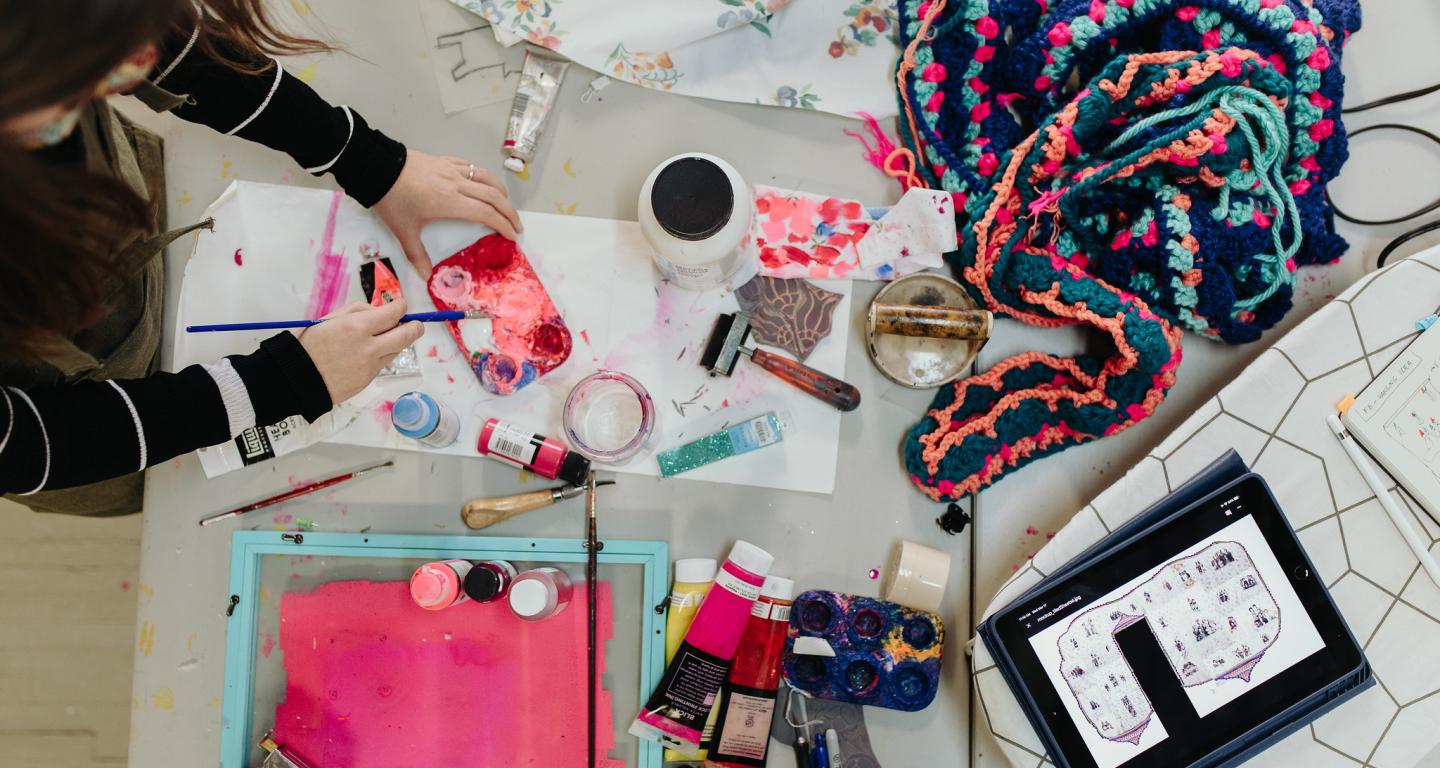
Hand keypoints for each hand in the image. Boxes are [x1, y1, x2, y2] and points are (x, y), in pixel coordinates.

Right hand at [298, 300, 423, 404]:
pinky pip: (383, 363)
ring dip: (396, 342)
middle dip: (415, 327)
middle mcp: (369, 346)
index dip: (402, 307)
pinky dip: (382, 355)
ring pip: (397, 350)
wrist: (297, 378)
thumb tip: (380, 310)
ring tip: (384, 337)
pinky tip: (368, 353)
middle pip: (407, 335)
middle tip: (415, 324)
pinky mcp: (368, 379)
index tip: (401, 306)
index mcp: (358, 326)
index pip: (394, 313)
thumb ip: (358, 311)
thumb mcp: (330, 318)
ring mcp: (371, 365)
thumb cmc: (310, 345)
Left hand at [372, 149, 522, 275]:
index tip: (511, 235)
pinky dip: (483, 177)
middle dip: (509, 212)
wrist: (376, 168)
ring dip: (501, 192)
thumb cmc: (391, 199)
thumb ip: (417, 254)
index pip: (487, 214)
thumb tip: (426, 275)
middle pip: (494, 196)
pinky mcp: (444, 161)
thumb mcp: (403, 230)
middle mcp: (457, 185)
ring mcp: (452, 170)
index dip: (503, 225)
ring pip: (487, 178)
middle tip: (517, 225)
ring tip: (506, 204)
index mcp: (450, 203)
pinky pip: (471, 167)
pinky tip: (482, 183)